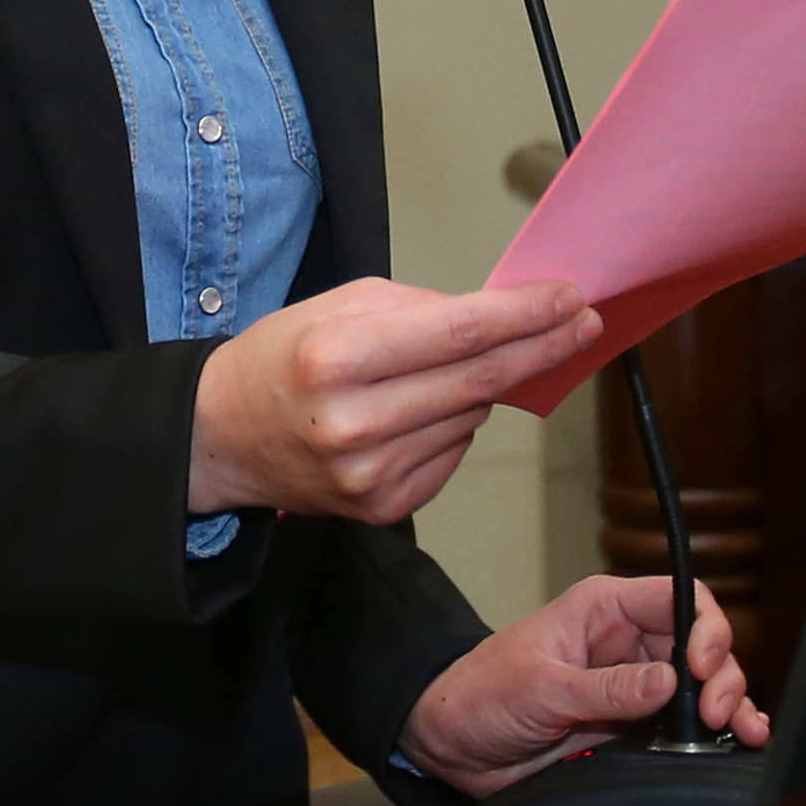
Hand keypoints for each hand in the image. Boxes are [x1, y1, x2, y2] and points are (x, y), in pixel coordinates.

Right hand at [185, 277, 598, 529]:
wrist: (221, 437)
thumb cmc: (282, 357)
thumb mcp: (338, 304)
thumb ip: (421, 308)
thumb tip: (500, 316)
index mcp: (338, 358)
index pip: (459, 335)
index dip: (524, 316)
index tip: (570, 298)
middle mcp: (356, 423)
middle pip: (479, 382)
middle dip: (540, 347)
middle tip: (583, 323)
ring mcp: (372, 475)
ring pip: (471, 418)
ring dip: (486, 387)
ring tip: (455, 368)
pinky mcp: (383, 507)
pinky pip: (453, 454)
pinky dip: (454, 424)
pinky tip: (421, 411)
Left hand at [398, 574, 772, 796]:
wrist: (452, 745)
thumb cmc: (481, 694)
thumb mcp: (540, 687)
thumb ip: (606, 689)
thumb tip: (669, 682)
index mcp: (605, 609)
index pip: (678, 598)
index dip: (704, 627)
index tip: (701, 666)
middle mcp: (627, 642)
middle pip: (701, 644)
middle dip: (722, 674)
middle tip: (716, 714)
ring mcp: (633, 686)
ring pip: (701, 686)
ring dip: (729, 705)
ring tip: (745, 731)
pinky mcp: (632, 727)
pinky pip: (683, 725)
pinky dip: (713, 733)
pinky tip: (738, 742)